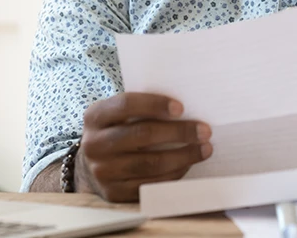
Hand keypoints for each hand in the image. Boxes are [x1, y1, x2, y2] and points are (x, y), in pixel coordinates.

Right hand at [77, 92, 212, 201]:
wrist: (91, 165)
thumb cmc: (116, 131)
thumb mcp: (118, 115)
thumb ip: (141, 109)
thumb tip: (184, 109)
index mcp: (95, 116)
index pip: (126, 105)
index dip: (155, 104)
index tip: (181, 108)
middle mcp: (94, 144)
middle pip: (142, 135)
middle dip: (179, 132)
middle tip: (205, 131)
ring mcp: (102, 171)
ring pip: (149, 163)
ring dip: (183, 156)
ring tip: (204, 149)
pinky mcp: (113, 193)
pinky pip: (149, 185)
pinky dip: (173, 175)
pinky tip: (187, 165)